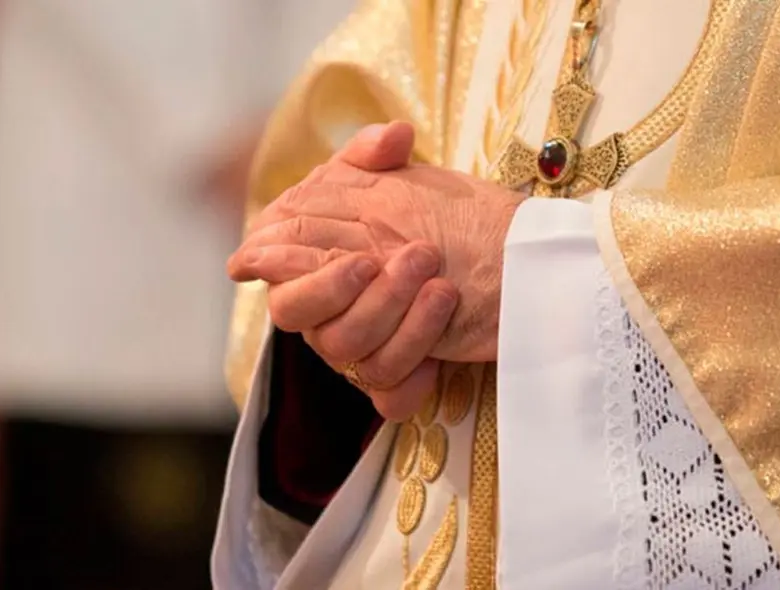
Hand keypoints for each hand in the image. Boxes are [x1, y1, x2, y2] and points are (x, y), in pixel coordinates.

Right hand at [232, 122, 523, 362]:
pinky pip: (388, 396)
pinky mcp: (398, 374)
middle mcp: (327, 307)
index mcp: (312, 259)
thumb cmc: (440, 214)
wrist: (501, 259)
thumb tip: (393, 135)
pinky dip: (412, 380)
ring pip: (350, 356)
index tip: (359, 258)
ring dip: (398, 322)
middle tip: (403, 261)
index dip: (301, 271)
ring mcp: (360, 344)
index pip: (277, 272)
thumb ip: (378, 150)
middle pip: (298, 317)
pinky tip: (439, 360)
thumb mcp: (405, 175)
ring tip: (444, 288)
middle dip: (344, 290)